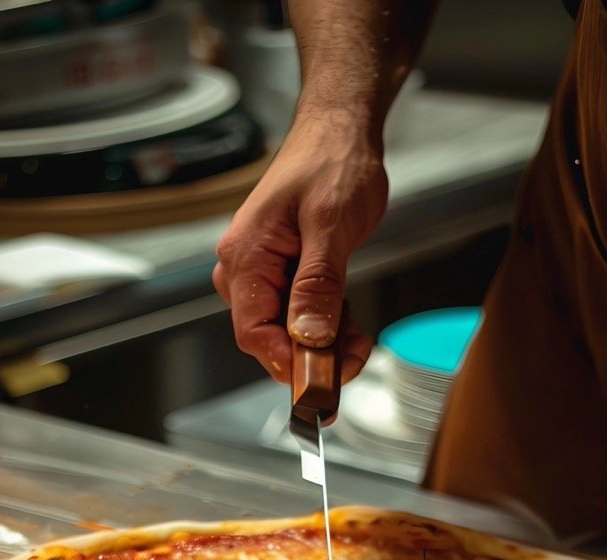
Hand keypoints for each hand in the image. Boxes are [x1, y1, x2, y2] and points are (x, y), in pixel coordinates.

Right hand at [213, 112, 388, 385]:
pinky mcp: (285, 277)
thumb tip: (308, 336)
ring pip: (288, 334)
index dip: (286, 363)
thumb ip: (318, 284)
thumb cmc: (331, 163)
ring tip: (360, 342)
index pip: (253, 332)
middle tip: (355, 360)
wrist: (339, 131)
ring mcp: (265, 275)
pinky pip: (301, 318)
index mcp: (246, 257)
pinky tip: (353, 330)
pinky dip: (328, 330)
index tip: (321, 382)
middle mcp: (246, 270)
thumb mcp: (330, 224)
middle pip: (269, 339)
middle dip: (312, 358)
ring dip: (325, 347)